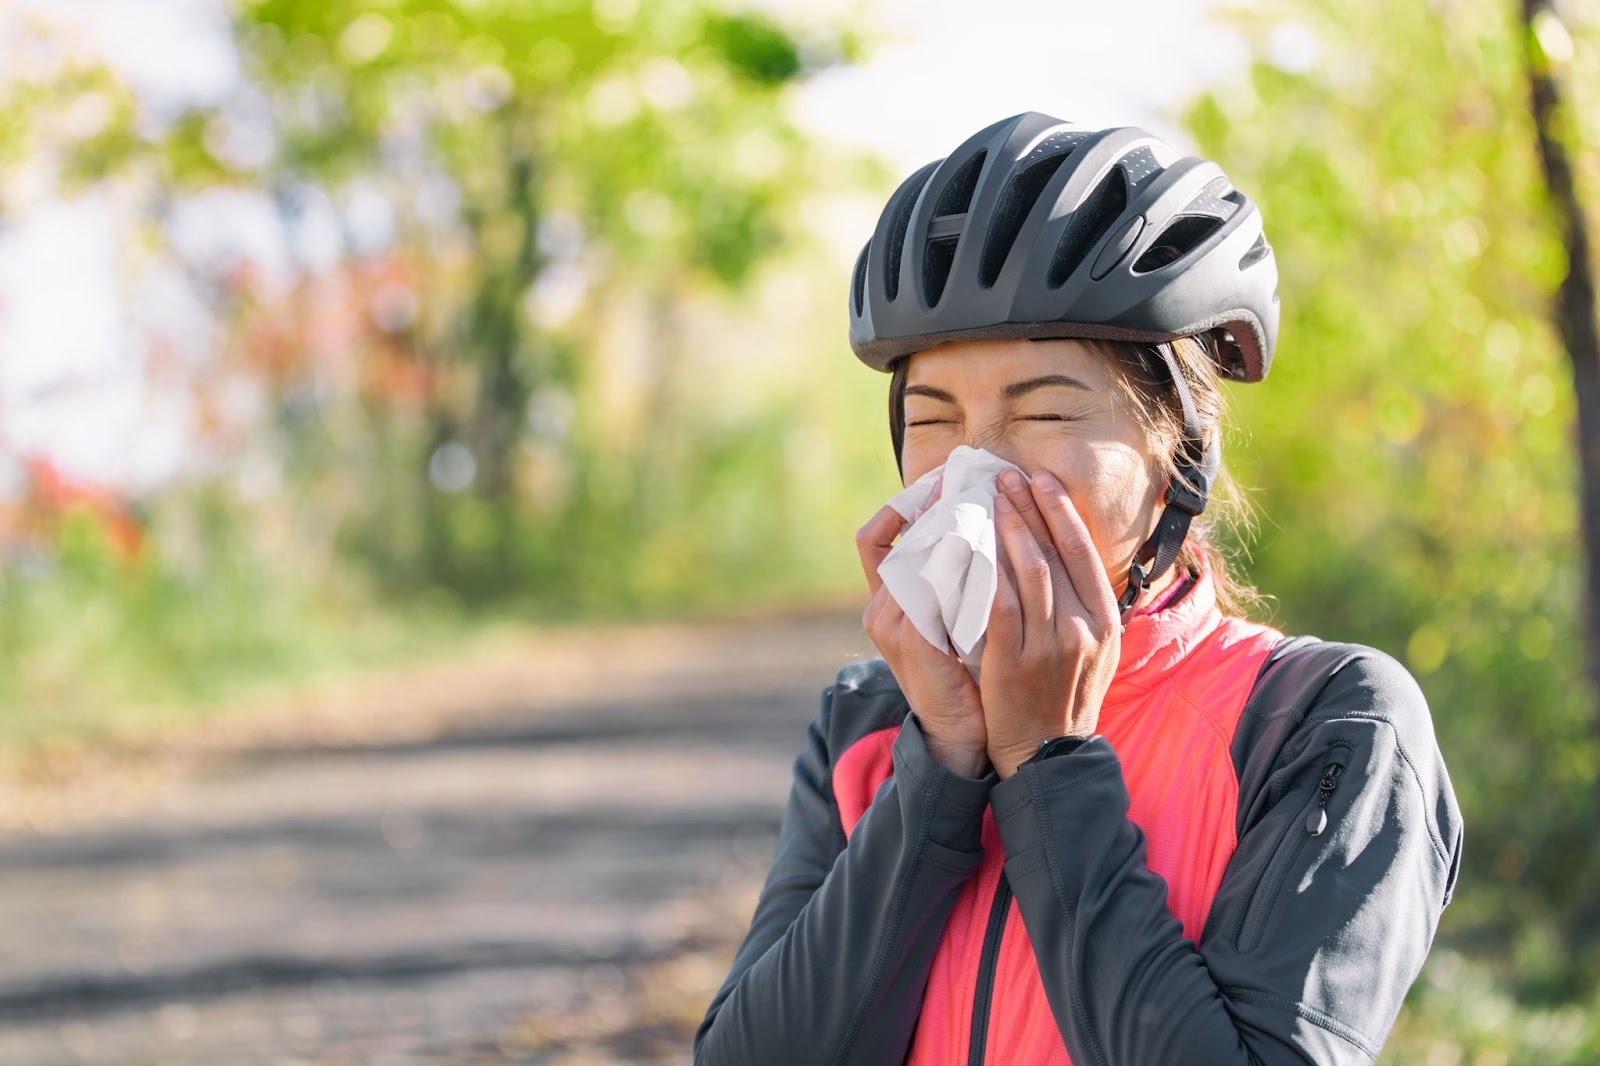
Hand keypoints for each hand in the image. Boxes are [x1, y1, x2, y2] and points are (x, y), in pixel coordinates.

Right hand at [857, 493, 989, 777]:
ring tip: (996, 500)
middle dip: (940, 504)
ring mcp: (893, 624)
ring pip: (922, 554)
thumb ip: (956, 579)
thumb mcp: (954, 619)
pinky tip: (998, 546)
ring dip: (960, 525)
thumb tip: (982, 527)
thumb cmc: (966, 675)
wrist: (962, 736)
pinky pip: (937, 584)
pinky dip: (967, 561)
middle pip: (901, 536)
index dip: (905, 503)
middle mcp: (880, 607)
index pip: (874, 536)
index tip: (946, 479)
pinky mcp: (915, 640)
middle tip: (981, 477)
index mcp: (886, 600)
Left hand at [980, 468, 1119, 778]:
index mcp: (1105, 620)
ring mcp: (1050, 645)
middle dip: (1031, 507)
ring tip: (989, 498)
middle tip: (1007, 476)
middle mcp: (1084, 628)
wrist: (1046, 753)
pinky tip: (971, 545)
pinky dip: (987, 570)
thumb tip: (1067, 554)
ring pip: (1030, 571)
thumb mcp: (1096, 650)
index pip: (1084, 552)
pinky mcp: (1014, 660)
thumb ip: (1085, 605)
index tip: (1042, 480)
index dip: (1062, 511)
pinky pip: (1000, 603)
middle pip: (1056, 552)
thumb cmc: (1065, 696)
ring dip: (1008, 528)